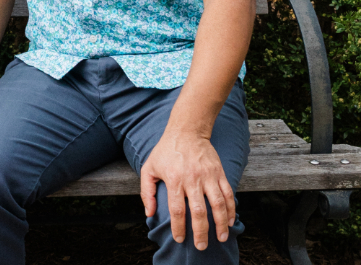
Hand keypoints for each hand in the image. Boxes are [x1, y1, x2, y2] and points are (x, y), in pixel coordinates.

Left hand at [140, 131, 235, 249]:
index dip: (179, 227)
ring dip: (220, 224)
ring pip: (217, 205)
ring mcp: (208, 176)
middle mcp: (192, 179)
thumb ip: (146, 191)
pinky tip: (230, 221)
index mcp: (174, 179)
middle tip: (201, 247)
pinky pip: (228, 194)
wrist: (186, 131)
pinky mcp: (219, 173)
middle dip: (201, 232)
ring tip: (221, 238)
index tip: (180, 239)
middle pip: (198, 211)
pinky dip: (231, 209)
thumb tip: (149, 213)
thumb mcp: (149, 168)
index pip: (177, 210)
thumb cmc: (165, 151)